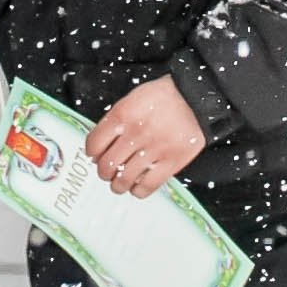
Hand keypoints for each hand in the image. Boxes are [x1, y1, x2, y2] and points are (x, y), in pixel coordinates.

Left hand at [83, 77, 207, 196]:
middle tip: (107, 172)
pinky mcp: (172, 162)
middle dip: (103, 172)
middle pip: (106, 166)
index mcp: (123, 115)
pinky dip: (138, 190)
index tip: (94, 156)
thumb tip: (101, 144)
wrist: (195, 97)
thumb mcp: (133, 98)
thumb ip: (116, 120)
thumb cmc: (165, 96)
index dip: (91, 153)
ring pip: (124, 180)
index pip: (94, 144)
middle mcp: (136, 133)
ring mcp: (154, 149)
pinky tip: (137, 186)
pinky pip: (147, 186)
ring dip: (117, 185)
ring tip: (119, 183)